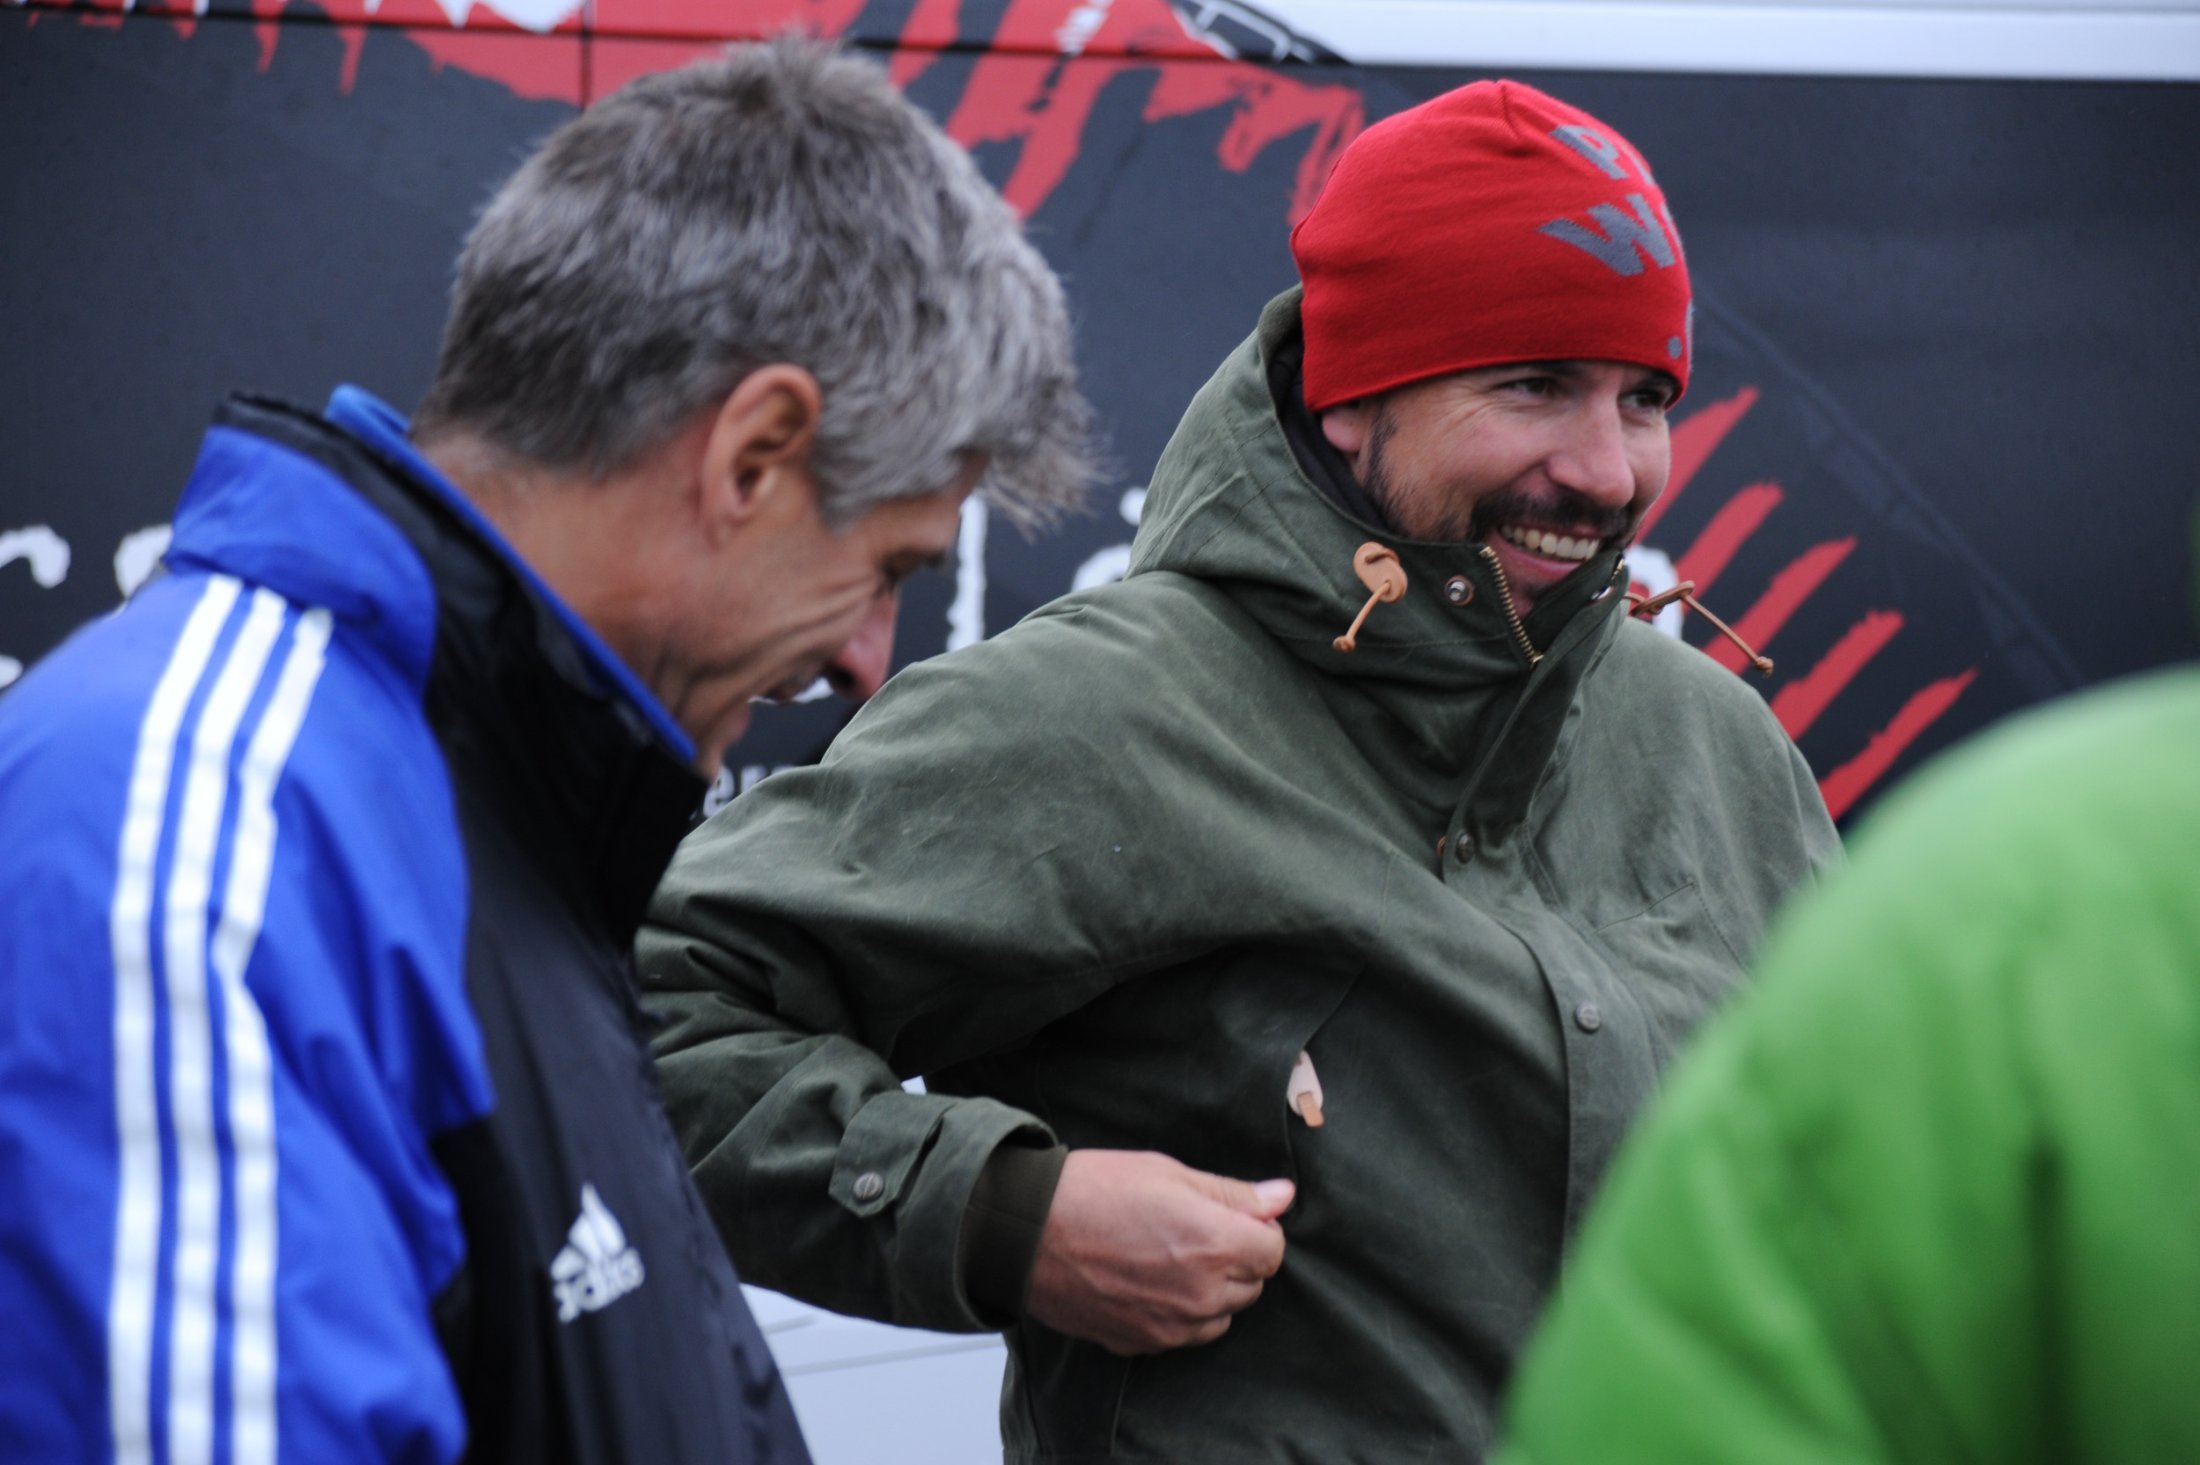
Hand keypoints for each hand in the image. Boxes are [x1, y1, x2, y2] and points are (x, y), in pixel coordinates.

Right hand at [1024, 1149, 1293, 1354]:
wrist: (1026, 1231)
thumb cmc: (1094, 1190)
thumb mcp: (1170, 1173)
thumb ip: (1233, 1193)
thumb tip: (1282, 1196)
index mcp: (1214, 1245)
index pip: (1273, 1251)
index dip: (1255, 1229)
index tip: (1230, 1216)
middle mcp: (1200, 1295)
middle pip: (1251, 1285)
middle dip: (1235, 1258)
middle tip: (1193, 1229)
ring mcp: (1170, 1326)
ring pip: (1220, 1316)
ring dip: (1210, 1290)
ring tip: (1167, 1256)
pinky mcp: (1140, 1343)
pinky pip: (1182, 1335)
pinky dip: (1176, 1313)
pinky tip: (1146, 1281)